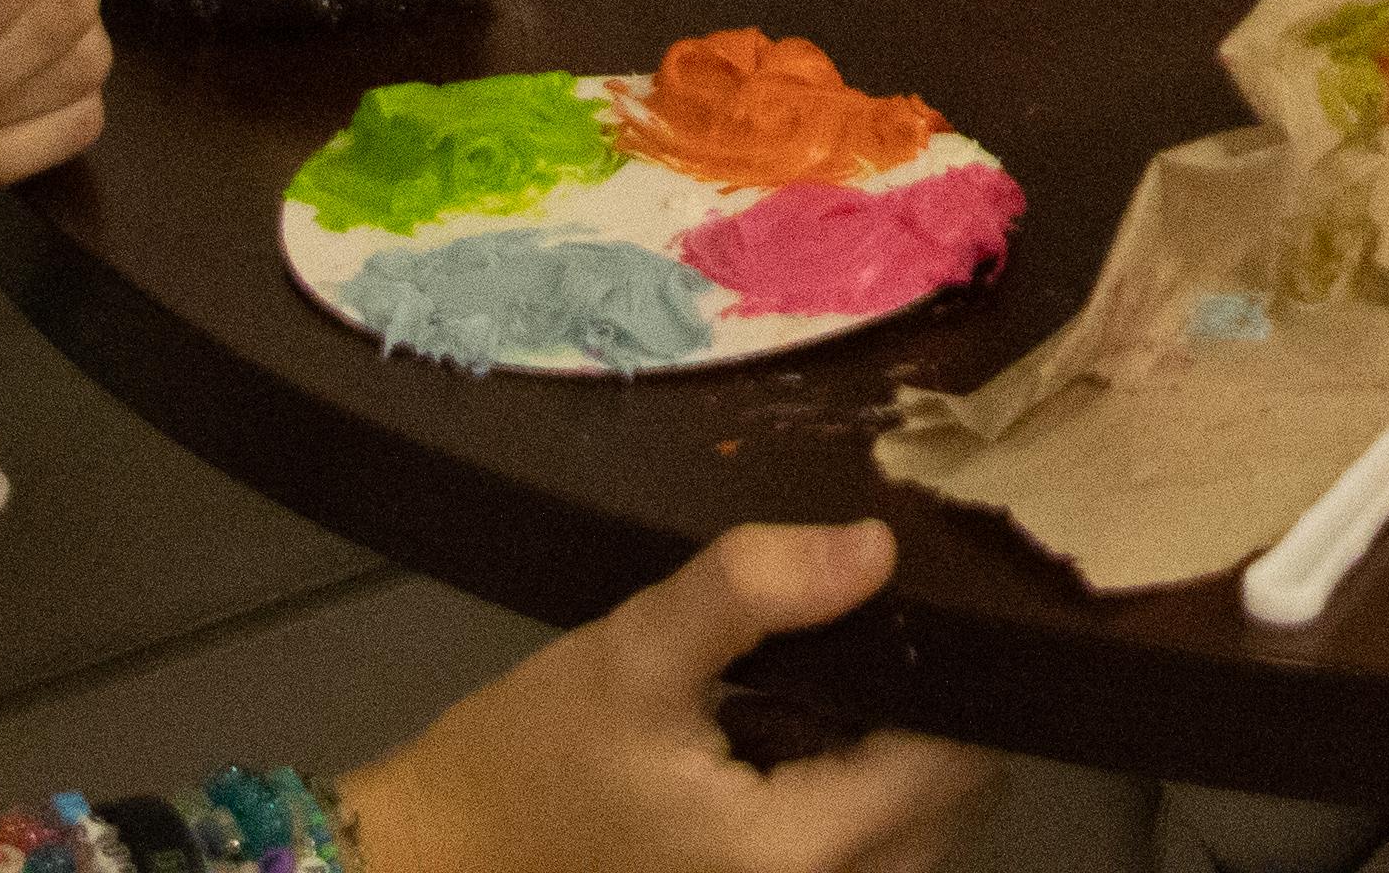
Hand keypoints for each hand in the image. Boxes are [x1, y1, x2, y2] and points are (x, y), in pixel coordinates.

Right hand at [341, 524, 990, 872]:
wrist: (428, 867)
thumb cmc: (524, 765)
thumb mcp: (631, 655)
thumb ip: (751, 591)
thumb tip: (877, 547)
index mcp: (798, 853)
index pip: (960, 761)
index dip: (959, 673)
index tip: (919, 599)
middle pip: (953, 802)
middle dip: (927, 714)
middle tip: (859, 631)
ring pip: (910, 831)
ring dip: (886, 755)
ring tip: (810, 679)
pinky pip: (854, 854)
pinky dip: (842, 793)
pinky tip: (776, 733)